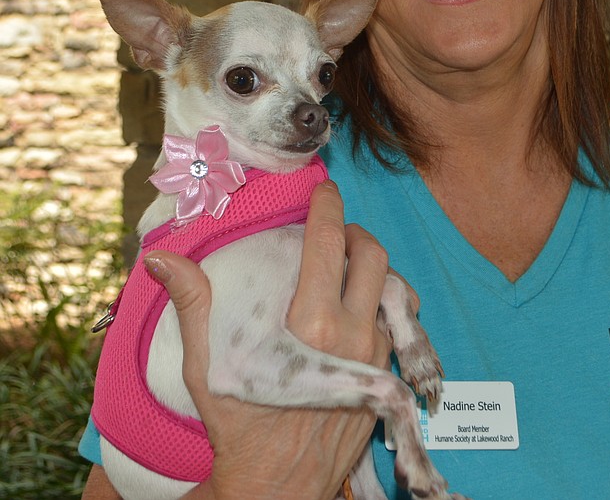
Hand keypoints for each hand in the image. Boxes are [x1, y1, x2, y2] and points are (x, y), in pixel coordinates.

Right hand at [145, 180, 390, 499]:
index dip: (328, 207)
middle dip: (356, 231)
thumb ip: (192, 304)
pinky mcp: (386, 376)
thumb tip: (163, 259)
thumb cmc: (239, 426)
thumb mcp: (208, 365)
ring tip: (345, 263)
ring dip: (370, 267)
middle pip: (372, 256)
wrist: (280, 486)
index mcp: (311, 322)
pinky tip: (356, 304)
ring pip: (390, 287)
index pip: (330, 243)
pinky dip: (379, 301)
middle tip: (336, 229)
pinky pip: (395, 321)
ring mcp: (376, 355)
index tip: (325, 190)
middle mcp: (353, 334)